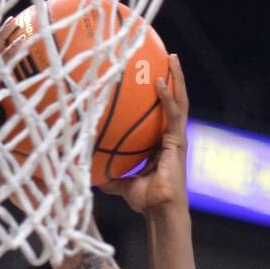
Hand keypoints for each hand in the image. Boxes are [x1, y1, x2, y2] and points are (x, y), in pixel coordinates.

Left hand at [99, 53, 188, 212]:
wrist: (159, 211)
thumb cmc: (145, 201)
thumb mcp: (121, 184)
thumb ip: (110, 176)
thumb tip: (89, 173)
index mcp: (162, 144)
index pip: (162, 114)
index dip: (161, 96)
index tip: (153, 77)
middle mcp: (171, 137)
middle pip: (175, 101)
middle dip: (173, 78)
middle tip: (167, 57)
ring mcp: (177, 138)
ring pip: (180, 101)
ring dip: (176, 78)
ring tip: (171, 58)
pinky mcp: (178, 141)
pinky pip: (173, 113)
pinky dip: (167, 96)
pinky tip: (158, 81)